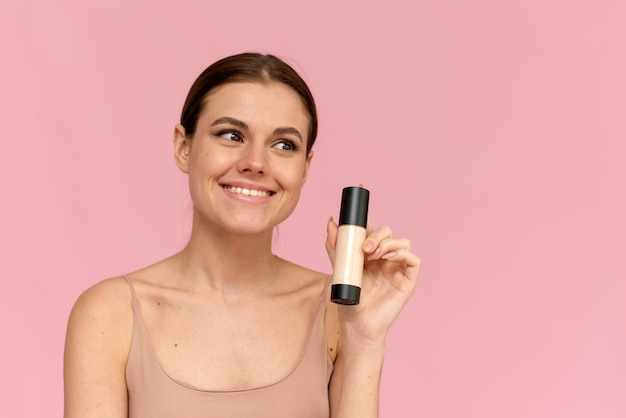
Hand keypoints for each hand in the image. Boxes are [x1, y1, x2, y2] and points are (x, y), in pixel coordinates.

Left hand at [326, 218, 420, 343]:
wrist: (357, 324)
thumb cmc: (350, 299)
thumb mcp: (339, 268)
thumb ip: (336, 246)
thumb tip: (331, 221)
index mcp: (371, 255)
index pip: (375, 231)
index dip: (369, 224)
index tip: (357, 224)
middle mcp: (386, 259)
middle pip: (389, 233)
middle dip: (377, 235)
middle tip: (365, 247)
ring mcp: (397, 269)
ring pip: (403, 242)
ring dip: (388, 243)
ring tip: (373, 255)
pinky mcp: (407, 281)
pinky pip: (414, 260)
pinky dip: (403, 254)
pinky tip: (389, 258)